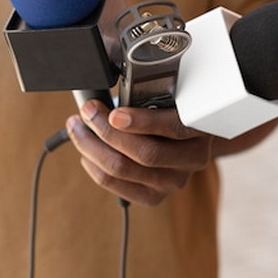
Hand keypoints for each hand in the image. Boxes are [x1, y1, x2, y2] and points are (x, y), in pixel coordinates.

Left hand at [66, 100, 212, 205]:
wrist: (185, 142)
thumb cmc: (169, 111)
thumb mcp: (168, 96)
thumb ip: (147, 91)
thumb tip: (105, 81)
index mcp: (200, 130)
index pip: (175, 128)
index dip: (142, 122)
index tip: (115, 113)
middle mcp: (191, 160)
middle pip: (145, 153)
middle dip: (106, 130)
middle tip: (88, 111)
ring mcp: (173, 182)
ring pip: (123, 169)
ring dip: (91, 146)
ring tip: (77, 127)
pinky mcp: (153, 197)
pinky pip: (115, 185)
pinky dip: (94, 166)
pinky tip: (86, 151)